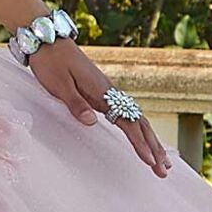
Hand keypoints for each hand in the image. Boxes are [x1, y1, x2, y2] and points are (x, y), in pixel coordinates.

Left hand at [26, 38, 172, 178]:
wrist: (47, 40)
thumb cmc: (51, 63)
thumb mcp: (59, 85)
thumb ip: (76, 105)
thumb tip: (92, 122)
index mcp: (102, 92)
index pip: (128, 123)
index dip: (140, 144)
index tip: (150, 161)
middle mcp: (110, 92)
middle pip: (140, 124)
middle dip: (154, 148)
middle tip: (164, 171)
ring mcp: (108, 92)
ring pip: (137, 119)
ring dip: (151, 140)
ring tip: (162, 160)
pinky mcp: (102, 91)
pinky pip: (127, 114)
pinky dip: (140, 129)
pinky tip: (144, 137)